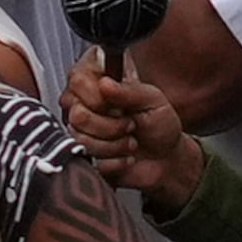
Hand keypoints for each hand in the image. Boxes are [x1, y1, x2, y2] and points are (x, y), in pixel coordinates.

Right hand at [61, 58, 202, 215]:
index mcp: (98, 81)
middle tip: (130, 124)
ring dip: (115, 144)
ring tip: (130, 140)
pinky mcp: (82, 154)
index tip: (120, 105)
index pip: (77, 80)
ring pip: (81, 139)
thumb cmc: (159, 125)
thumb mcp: (153, 100)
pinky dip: (115, 160)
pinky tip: (124, 155)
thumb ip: (128, 90)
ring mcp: (80, 129)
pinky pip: (90, 158)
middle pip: (77, 114)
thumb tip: (105, 84)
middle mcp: (84, 103)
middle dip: (110, 125)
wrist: (164, 157)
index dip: (98, 97)